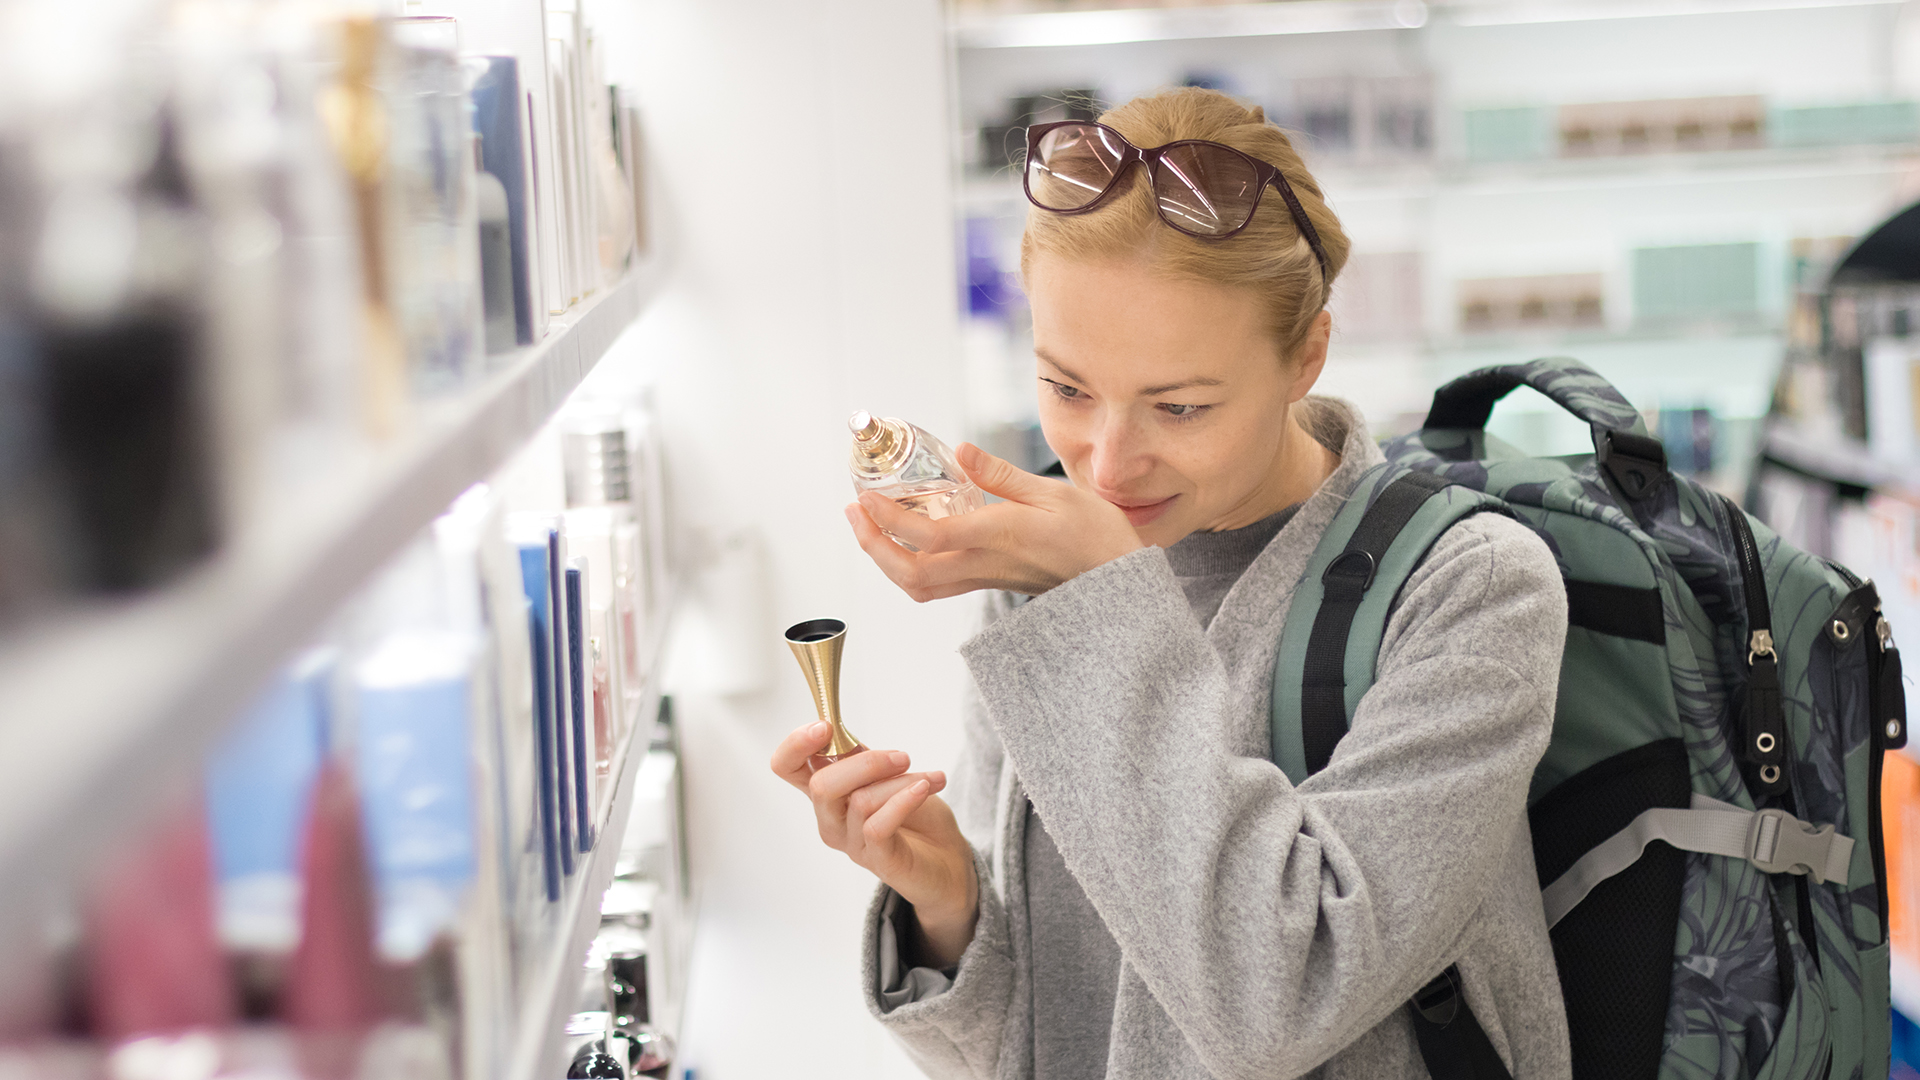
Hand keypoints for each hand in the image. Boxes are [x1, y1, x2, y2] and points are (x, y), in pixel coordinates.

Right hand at [771, 721, 979, 966]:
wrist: (949, 858)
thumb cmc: (917, 815)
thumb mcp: (889, 776)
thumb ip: (862, 758)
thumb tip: (838, 730)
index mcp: (829, 793)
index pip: (787, 768)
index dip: (796, 745)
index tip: (826, 726)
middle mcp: (832, 820)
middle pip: (821, 786)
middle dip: (864, 763)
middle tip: (901, 758)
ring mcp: (853, 843)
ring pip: (859, 801)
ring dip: (900, 782)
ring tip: (929, 779)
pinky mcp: (880, 861)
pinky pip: (879, 827)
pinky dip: (904, 800)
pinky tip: (926, 788)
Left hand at [846, 443, 1143, 600]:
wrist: (1115, 581)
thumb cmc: (1093, 534)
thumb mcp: (1052, 491)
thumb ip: (1001, 474)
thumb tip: (963, 450)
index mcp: (997, 535)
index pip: (928, 535)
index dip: (888, 518)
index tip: (866, 496)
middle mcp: (984, 563)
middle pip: (910, 572)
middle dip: (872, 545)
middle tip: (855, 512)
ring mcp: (983, 578)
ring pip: (918, 586)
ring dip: (885, 561)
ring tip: (870, 527)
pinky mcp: (987, 583)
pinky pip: (935, 587)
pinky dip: (908, 568)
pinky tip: (905, 542)